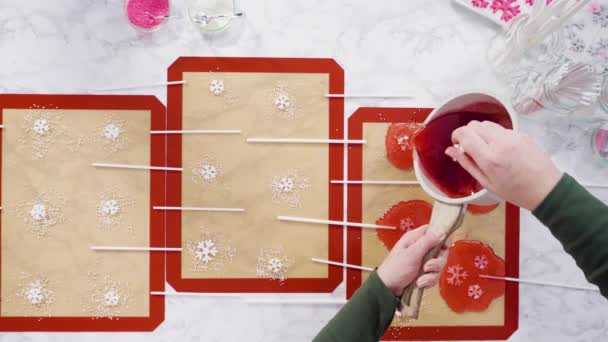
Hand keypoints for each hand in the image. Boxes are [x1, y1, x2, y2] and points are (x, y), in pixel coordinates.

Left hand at [377, 225, 447, 295]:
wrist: (388, 289)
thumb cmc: (395, 268)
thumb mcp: (412, 254)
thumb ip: (427, 242)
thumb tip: (441, 231)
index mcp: (415, 239)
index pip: (433, 231)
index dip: (441, 237)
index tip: (445, 247)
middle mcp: (420, 248)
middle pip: (440, 250)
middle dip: (437, 262)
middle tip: (427, 267)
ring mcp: (422, 261)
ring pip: (438, 265)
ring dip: (431, 274)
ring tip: (420, 279)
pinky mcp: (423, 273)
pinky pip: (434, 275)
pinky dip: (428, 281)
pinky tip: (419, 283)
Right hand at [445, 121, 561, 210]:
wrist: (546, 189)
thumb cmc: (516, 191)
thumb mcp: (486, 182)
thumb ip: (467, 163)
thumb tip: (451, 150)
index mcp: (489, 158)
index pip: (464, 134)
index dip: (456, 136)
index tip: (457, 143)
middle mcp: (500, 142)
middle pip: (474, 125)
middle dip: (468, 133)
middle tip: (470, 147)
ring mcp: (513, 136)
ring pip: (487, 124)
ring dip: (481, 132)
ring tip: (486, 148)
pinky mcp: (522, 134)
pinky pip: (501, 129)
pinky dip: (495, 135)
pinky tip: (502, 150)